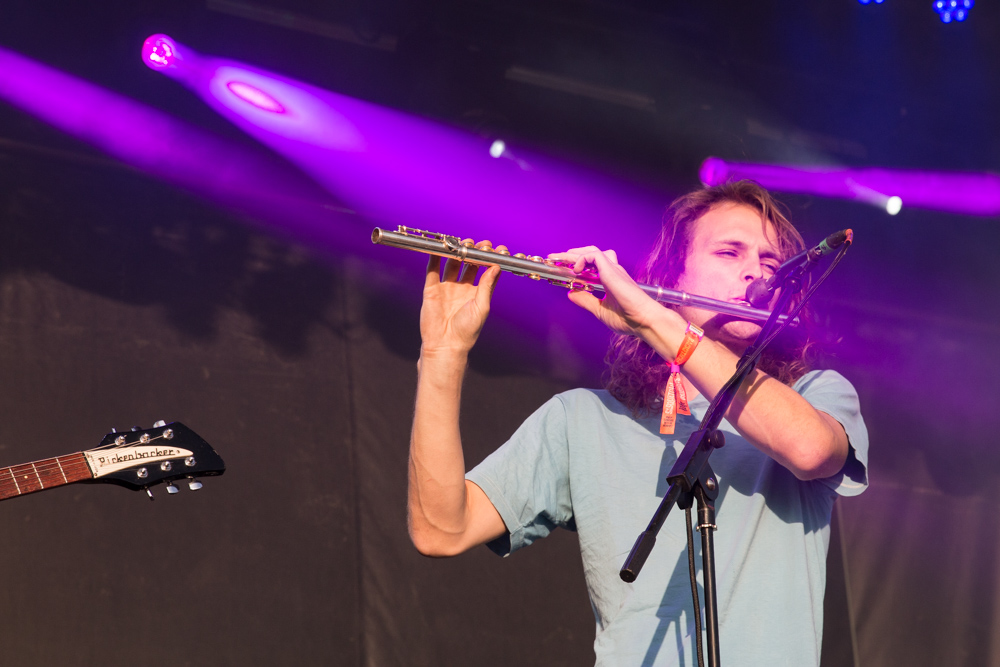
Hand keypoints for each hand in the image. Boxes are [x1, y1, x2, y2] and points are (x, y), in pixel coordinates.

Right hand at [420, 240, 503, 358]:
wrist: (445, 345)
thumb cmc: (467, 331)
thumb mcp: (481, 306)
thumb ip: (487, 285)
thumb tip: (496, 266)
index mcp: (476, 294)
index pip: (485, 271)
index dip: (490, 259)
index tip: (497, 249)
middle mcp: (462, 288)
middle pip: (469, 264)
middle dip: (474, 252)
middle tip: (479, 244)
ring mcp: (446, 288)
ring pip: (451, 264)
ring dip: (457, 252)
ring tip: (463, 242)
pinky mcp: (431, 289)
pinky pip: (432, 269)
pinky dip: (435, 257)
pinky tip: (440, 247)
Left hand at [548, 246, 662, 336]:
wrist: (644, 321)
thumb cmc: (629, 319)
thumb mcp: (600, 310)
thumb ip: (586, 300)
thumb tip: (571, 293)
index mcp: (610, 280)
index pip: (592, 265)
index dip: (576, 264)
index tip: (561, 268)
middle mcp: (612, 272)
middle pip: (590, 254)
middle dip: (570, 255)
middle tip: (554, 258)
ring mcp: (613, 270)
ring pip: (591, 250)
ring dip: (573, 254)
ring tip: (560, 260)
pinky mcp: (611, 270)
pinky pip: (594, 255)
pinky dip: (582, 259)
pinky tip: (576, 270)